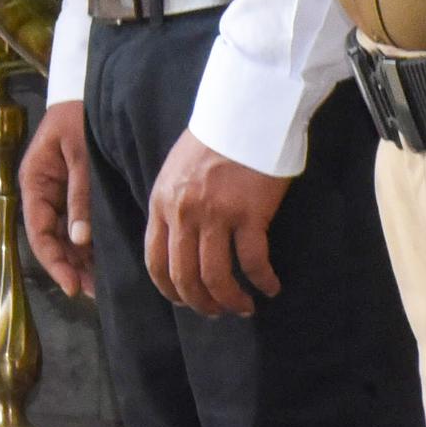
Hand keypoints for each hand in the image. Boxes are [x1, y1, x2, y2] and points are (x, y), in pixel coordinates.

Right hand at [19, 98, 94, 297]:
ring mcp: (59, 193)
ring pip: (65, 236)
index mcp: (34, 180)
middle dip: (69, 266)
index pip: (38, 231)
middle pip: (51, 238)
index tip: (72, 285)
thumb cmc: (81, 119)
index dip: (54, 261)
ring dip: (79, 260)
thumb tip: (79, 241)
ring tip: (100, 284)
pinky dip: (88, 244)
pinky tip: (103, 261)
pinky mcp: (76, 192)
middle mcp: (43, 191)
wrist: (92, 93)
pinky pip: (78, 225)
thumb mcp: (81, 156)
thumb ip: (79, 197)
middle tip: (93, 292)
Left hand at [145, 128, 288, 316]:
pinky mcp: (248, 214)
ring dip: (232, 300)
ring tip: (245, 307)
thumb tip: (177, 245)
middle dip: (201, 304)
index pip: (155, 261)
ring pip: (217, 277)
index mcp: (162, 203)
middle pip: (185, 276)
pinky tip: (270, 287)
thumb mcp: (175, 173)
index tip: (186, 303)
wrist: (242, 114)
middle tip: (219, 312)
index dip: (170, 291)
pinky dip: (262, 282)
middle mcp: (183, 213)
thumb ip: (172, 207)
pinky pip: (253, 262)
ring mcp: (215, 215)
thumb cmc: (212, 142)